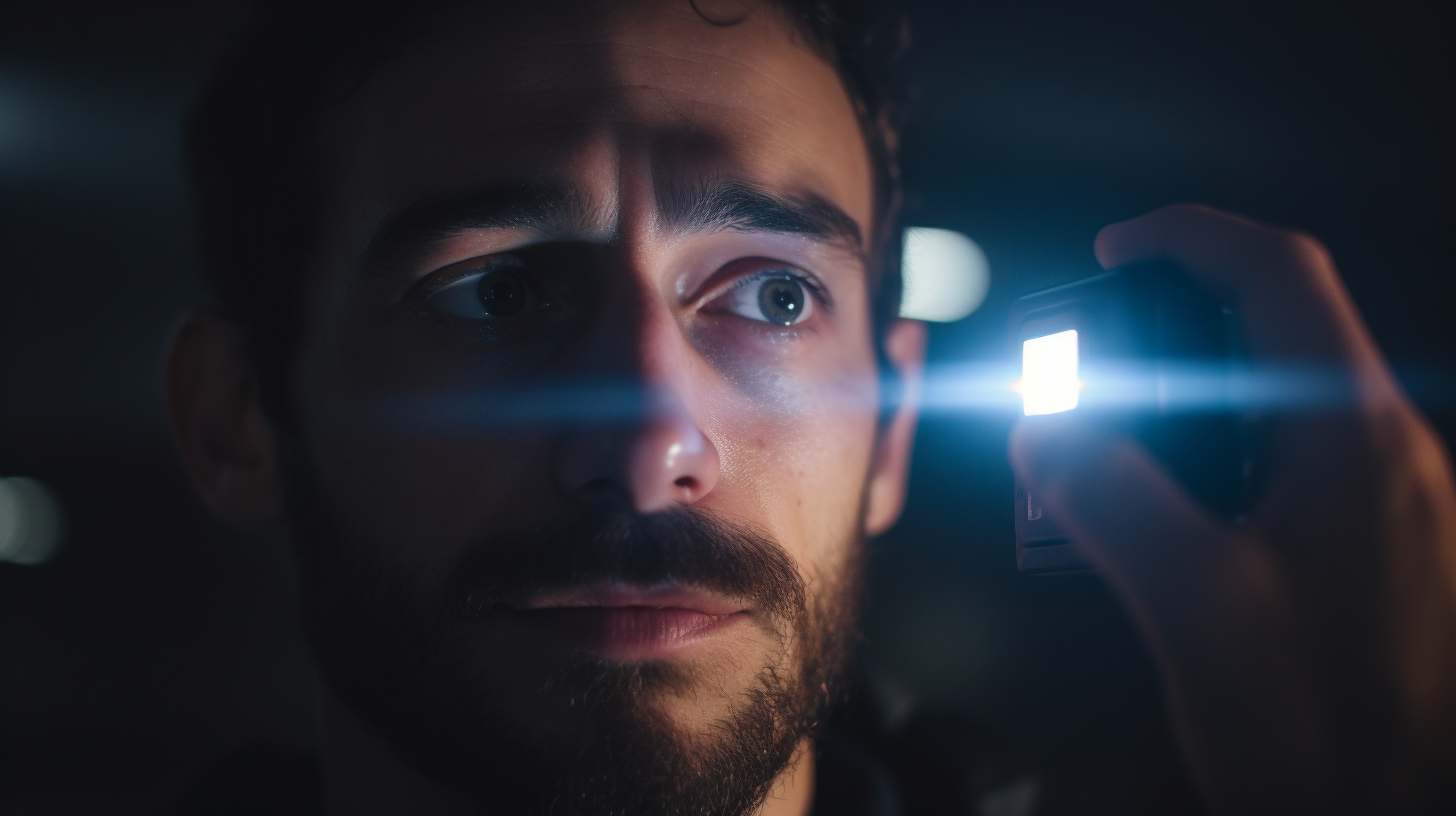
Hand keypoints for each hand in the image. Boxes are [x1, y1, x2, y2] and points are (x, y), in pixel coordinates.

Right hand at [1009, 205, 1455, 814]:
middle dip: (1169, 329)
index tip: (1114, 248)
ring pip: (1273, 409)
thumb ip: (1108, 497)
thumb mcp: (1194, 603)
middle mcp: (1386, 453)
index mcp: (1352, 435)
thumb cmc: (1333, 726)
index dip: (1190, 237)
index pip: (1279, 274)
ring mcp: (1389, 506)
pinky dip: (1210, 467)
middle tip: (1086, 363)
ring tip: (1102, 453)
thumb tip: (1043, 426)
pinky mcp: (1378, 556)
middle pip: (1275, 334)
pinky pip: (1284, 473)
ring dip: (1182, 409)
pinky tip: (1161, 528)